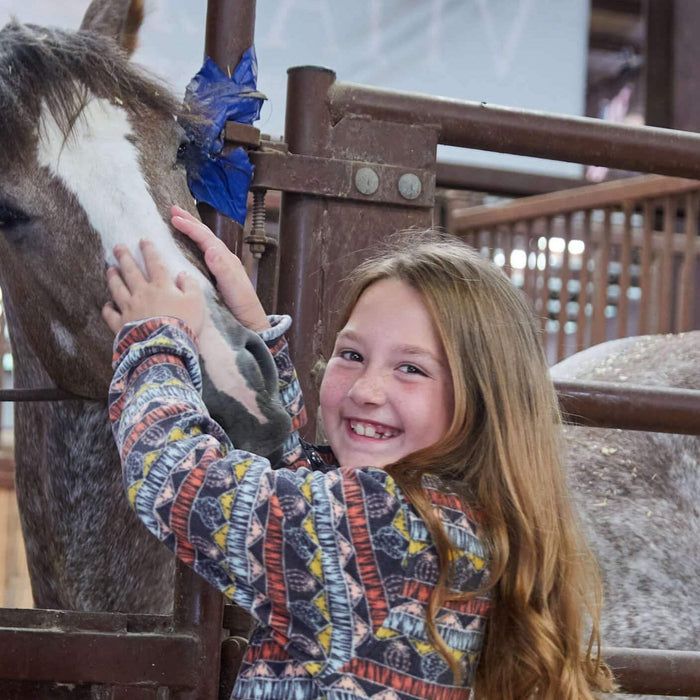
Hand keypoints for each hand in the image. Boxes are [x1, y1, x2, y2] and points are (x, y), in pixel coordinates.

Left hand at [102, 239, 205, 336]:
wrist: (165, 346)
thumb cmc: (184, 323)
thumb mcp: (196, 301)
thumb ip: (190, 285)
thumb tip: (182, 274)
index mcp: (161, 286)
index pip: (154, 263)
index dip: (149, 250)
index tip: (143, 240)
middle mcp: (142, 293)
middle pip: (131, 271)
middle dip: (124, 257)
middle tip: (117, 247)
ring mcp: (129, 308)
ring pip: (117, 288)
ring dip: (113, 277)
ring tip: (110, 268)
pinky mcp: (121, 324)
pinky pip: (110, 314)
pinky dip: (107, 308)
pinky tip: (107, 304)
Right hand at [171, 205, 270, 331]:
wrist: (251, 323)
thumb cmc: (243, 308)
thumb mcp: (234, 290)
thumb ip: (224, 271)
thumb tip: (211, 249)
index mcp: (227, 261)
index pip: (207, 239)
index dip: (191, 227)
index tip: (174, 218)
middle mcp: (224, 261)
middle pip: (206, 236)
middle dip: (190, 222)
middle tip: (173, 210)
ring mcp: (221, 267)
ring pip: (205, 243)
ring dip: (192, 230)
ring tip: (177, 220)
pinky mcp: (216, 276)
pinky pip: (203, 254)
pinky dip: (193, 244)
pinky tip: (185, 245)